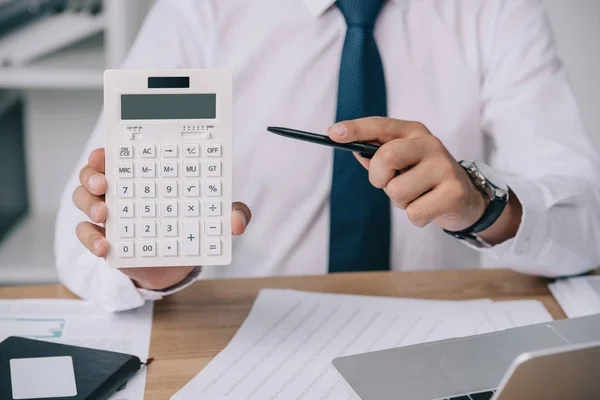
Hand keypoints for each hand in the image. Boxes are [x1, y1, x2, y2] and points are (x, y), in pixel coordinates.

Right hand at [73, 148, 250, 289]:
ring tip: (104, 213)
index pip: (119, 155)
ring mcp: (110, 214)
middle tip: (104, 182)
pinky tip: (104, 247)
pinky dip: (91, 239)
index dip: (108, 150)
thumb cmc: (191, 225)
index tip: (108, 152)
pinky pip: (87, 235)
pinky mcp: (105, 238)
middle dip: (92, 173)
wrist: (178, 261)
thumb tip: (237, 222)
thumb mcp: (215, 217)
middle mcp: (121, 190)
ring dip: (89, 203)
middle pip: (93, 172)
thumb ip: (231, 213)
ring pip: (83, 199)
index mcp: (143, 174)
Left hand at [328, 117, 520, 243]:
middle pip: (387, 157)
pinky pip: (414, 213)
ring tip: (416, 197)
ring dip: (400, 202)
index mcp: (414, 132)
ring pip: (397, 191)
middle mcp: (430, 144)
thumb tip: (352, 149)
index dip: (356, 129)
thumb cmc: (424, 178)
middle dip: (378, 177)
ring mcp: (444, 167)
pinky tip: (429, 208)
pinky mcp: (453, 192)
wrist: (466, 199)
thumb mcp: (402, 162)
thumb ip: (377, 155)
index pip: (380, 126)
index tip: (332, 134)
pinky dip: (416, 217)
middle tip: (388, 184)